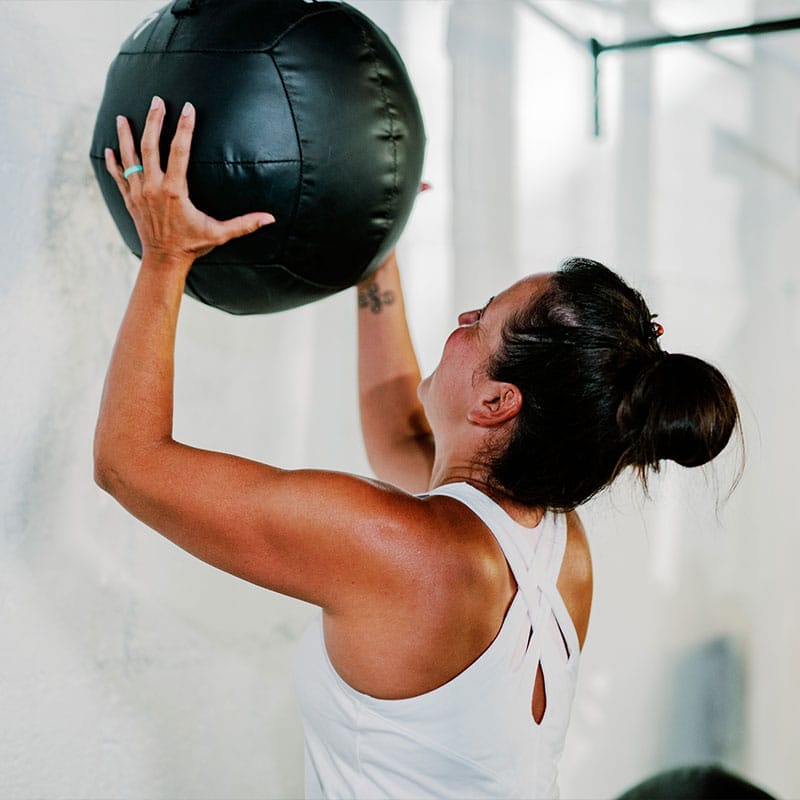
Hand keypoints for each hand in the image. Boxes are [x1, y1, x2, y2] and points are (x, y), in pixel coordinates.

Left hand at [105, 95, 274, 269]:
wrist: (164, 261)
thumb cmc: (192, 246)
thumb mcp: (219, 233)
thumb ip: (244, 224)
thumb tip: (270, 218)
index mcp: (174, 191)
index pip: (179, 151)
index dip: (185, 127)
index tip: (188, 108)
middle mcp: (153, 188)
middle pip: (150, 146)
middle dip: (154, 121)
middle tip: (157, 101)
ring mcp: (139, 193)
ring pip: (129, 157)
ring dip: (126, 135)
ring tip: (123, 117)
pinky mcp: (130, 200)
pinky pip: (118, 176)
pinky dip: (112, 162)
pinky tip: (109, 149)